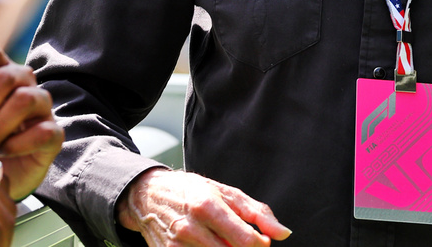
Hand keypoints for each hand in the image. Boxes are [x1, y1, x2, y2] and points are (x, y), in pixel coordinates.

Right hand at [117, 169, 290, 246]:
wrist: (148, 195)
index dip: (260, 245)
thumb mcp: (225, 193)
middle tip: (238, 240)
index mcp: (208, 207)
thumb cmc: (191, 190)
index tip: (259, 241)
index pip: (247, 241)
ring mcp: (178, 245)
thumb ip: (257, 213)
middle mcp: (192, 228)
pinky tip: (206, 244)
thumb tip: (283, 234)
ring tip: (219, 239)